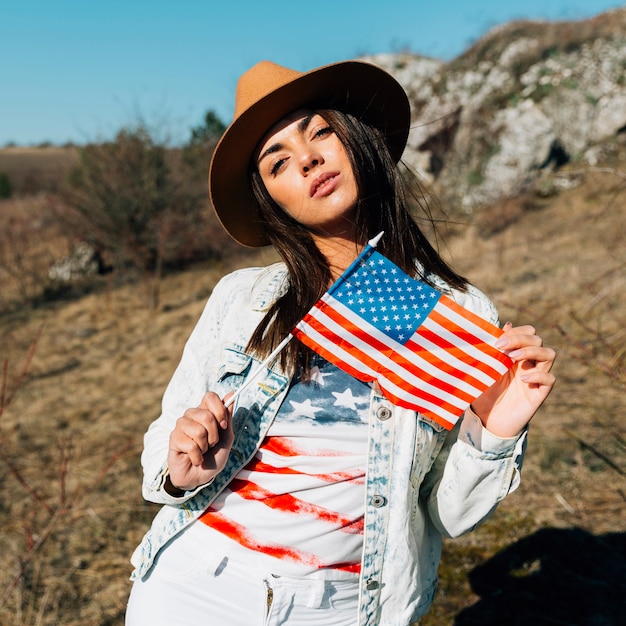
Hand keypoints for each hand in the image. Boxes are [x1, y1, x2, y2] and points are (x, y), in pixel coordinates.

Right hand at [166, 391, 233, 492]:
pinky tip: (194, 459)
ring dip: (205, 446)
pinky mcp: (173, 439)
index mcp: (205, 412)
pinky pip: (191, 445)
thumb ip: (227, 418)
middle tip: (211, 444)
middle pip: (206, 415)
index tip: (224, 425)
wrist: (200, 478)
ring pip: (199, 431)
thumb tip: (231, 394)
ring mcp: (181, 426)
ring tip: (202, 451)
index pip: (210, 396)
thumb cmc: (213, 458)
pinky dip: (197, 456)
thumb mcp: (226, 439)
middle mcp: (191, 415)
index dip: (219, 409)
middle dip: (214, 435)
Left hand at [471, 323, 555, 437]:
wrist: (486, 420)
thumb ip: (493, 348)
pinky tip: (522, 378)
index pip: (528, 332)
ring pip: (549, 354)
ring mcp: (535, 378)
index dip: (517, 331)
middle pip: (538, 340)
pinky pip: (550, 379)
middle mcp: (528, 363)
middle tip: (501, 346)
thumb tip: (505, 324)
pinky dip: (538, 375)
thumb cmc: (484, 392)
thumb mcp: (484, 368)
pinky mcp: (539, 394)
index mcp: (516, 354)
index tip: (498, 338)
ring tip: (513, 357)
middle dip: (521, 338)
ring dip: (532, 351)